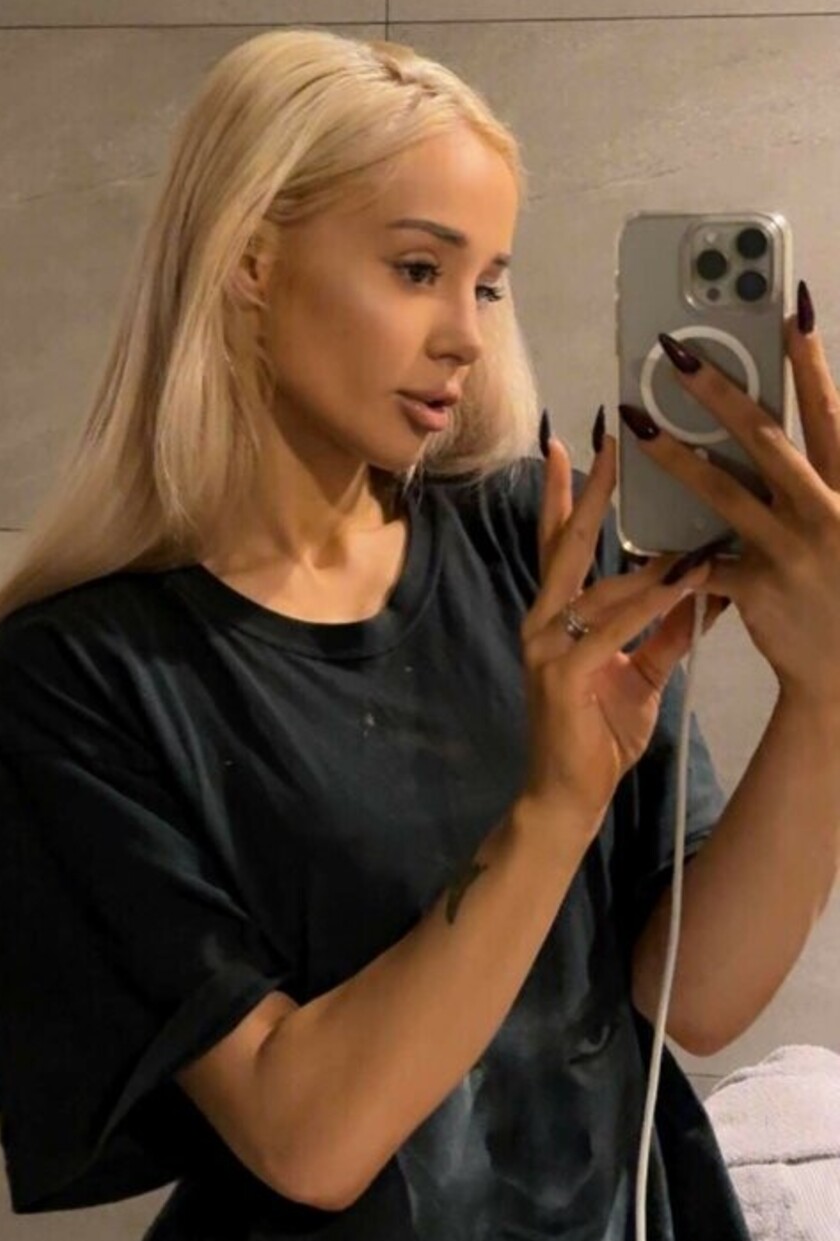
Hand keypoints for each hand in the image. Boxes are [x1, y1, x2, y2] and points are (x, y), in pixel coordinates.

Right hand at [520, 433, 717, 834]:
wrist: (567, 798)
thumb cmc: (596, 736)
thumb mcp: (639, 674)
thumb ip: (662, 632)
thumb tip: (700, 589)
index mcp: (553, 616)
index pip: (557, 543)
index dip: (566, 495)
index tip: (576, 446)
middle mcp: (541, 621)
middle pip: (565, 542)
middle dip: (593, 492)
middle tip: (612, 442)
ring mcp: (544, 646)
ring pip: (601, 585)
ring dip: (652, 560)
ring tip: (696, 532)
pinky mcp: (560, 674)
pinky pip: (613, 627)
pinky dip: (652, 602)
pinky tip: (685, 581)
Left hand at [621, 295, 839, 713]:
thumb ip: (827, 475)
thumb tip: (802, 421)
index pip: (831, 414)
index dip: (812, 362)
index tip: (792, 309)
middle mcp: (828, 513)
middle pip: (767, 439)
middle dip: (719, 391)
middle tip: (676, 349)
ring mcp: (792, 552)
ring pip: (722, 494)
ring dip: (673, 456)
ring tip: (632, 423)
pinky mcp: (759, 590)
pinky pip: (703, 561)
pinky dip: (670, 547)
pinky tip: (636, 526)